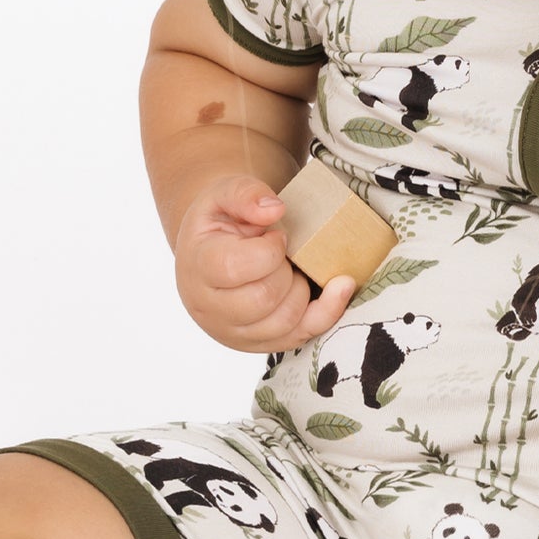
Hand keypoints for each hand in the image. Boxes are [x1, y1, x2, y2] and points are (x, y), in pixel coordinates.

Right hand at [174, 173, 357, 352]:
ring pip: (285, 322)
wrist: (213, 254)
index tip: (277, 236)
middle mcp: (209, 308)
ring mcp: (233, 333)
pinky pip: (302, 337)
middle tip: (286, 254)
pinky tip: (340, 287)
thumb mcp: (224, 194)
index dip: (269, 249)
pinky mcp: (260, 344)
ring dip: (302, 290)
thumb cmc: (221, 223)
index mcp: (198, 267)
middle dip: (286, 271)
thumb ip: (245, 194)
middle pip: (263, 299)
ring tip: (293, 270)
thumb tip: (275, 209)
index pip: (235, 267)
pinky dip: (328, 312)